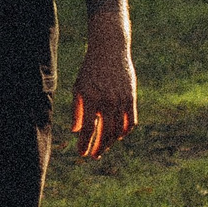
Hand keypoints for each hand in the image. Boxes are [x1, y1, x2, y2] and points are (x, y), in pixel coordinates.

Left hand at [69, 18, 135, 158]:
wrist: (110, 50)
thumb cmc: (90, 69)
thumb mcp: (79, 87)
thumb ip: (77, 110)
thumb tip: (76, 131)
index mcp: (90, 99)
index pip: (88, 129)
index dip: (85, 144)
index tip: (82, 154)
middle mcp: (106, 102)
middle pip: (104, 133)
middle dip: (99, 148)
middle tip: (94, 156)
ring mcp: (121, 100)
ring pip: (118, 131)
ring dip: (111, 142)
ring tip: (104, 146)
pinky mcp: (132, 98)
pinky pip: (131, 122)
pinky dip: (125, 131)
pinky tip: (118, 135)